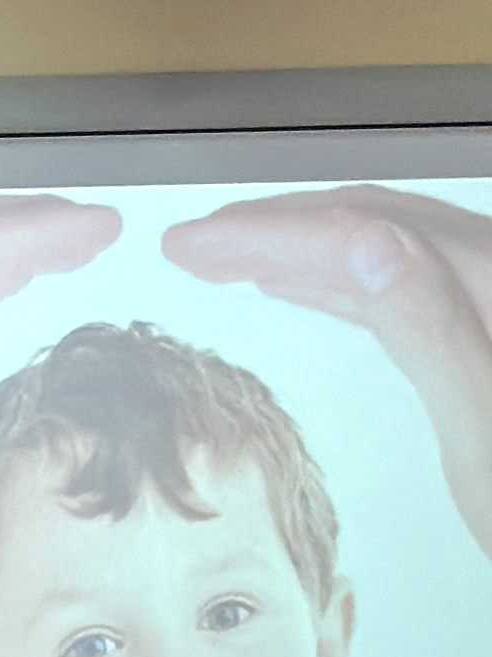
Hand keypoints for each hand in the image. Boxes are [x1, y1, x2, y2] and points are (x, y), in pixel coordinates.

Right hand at [165, 187, 491, 563]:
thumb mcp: (483, 435)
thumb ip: (429, 329)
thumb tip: (362, 242)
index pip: (366, 231)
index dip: (272, 230)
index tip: (194, 244)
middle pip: (376, 221)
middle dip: (278, 226)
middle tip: (193, 245)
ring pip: (389, 248)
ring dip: (306, 247)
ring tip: (229, 260)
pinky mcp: (490, 339)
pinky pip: (410, 285)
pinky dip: (347, 279)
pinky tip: (307, 287)